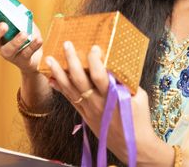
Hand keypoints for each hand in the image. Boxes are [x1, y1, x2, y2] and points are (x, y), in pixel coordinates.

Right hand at [0, 18, 42, 74]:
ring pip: (7, 51)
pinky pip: (25, 55)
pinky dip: (32, 46)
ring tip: (24, 33)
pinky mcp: (22, 61)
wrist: (38, 52)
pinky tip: (38, 39)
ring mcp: (10, 54)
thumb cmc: (27, 32)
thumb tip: (18, 8)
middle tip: (4, 25)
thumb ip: (20, 14)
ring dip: (15, 42)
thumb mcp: (24, 21)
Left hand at [45, 41, 172, 164]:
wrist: (132, 145)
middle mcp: (97, 102)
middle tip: (66, 44)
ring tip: (49, 59)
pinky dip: (60, 88)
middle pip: (79, 79)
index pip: (99, 75)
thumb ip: (126, 80)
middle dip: (71, 60)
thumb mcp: (139, 96)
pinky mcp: (84, 115)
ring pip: (69, 89)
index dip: (95, 61)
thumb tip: (117, 63)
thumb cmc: (139, 119)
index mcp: (112, 96)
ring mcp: (88, 109)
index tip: (93, 48)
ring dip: (58, 73)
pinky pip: (69, 99)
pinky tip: (52, 79)